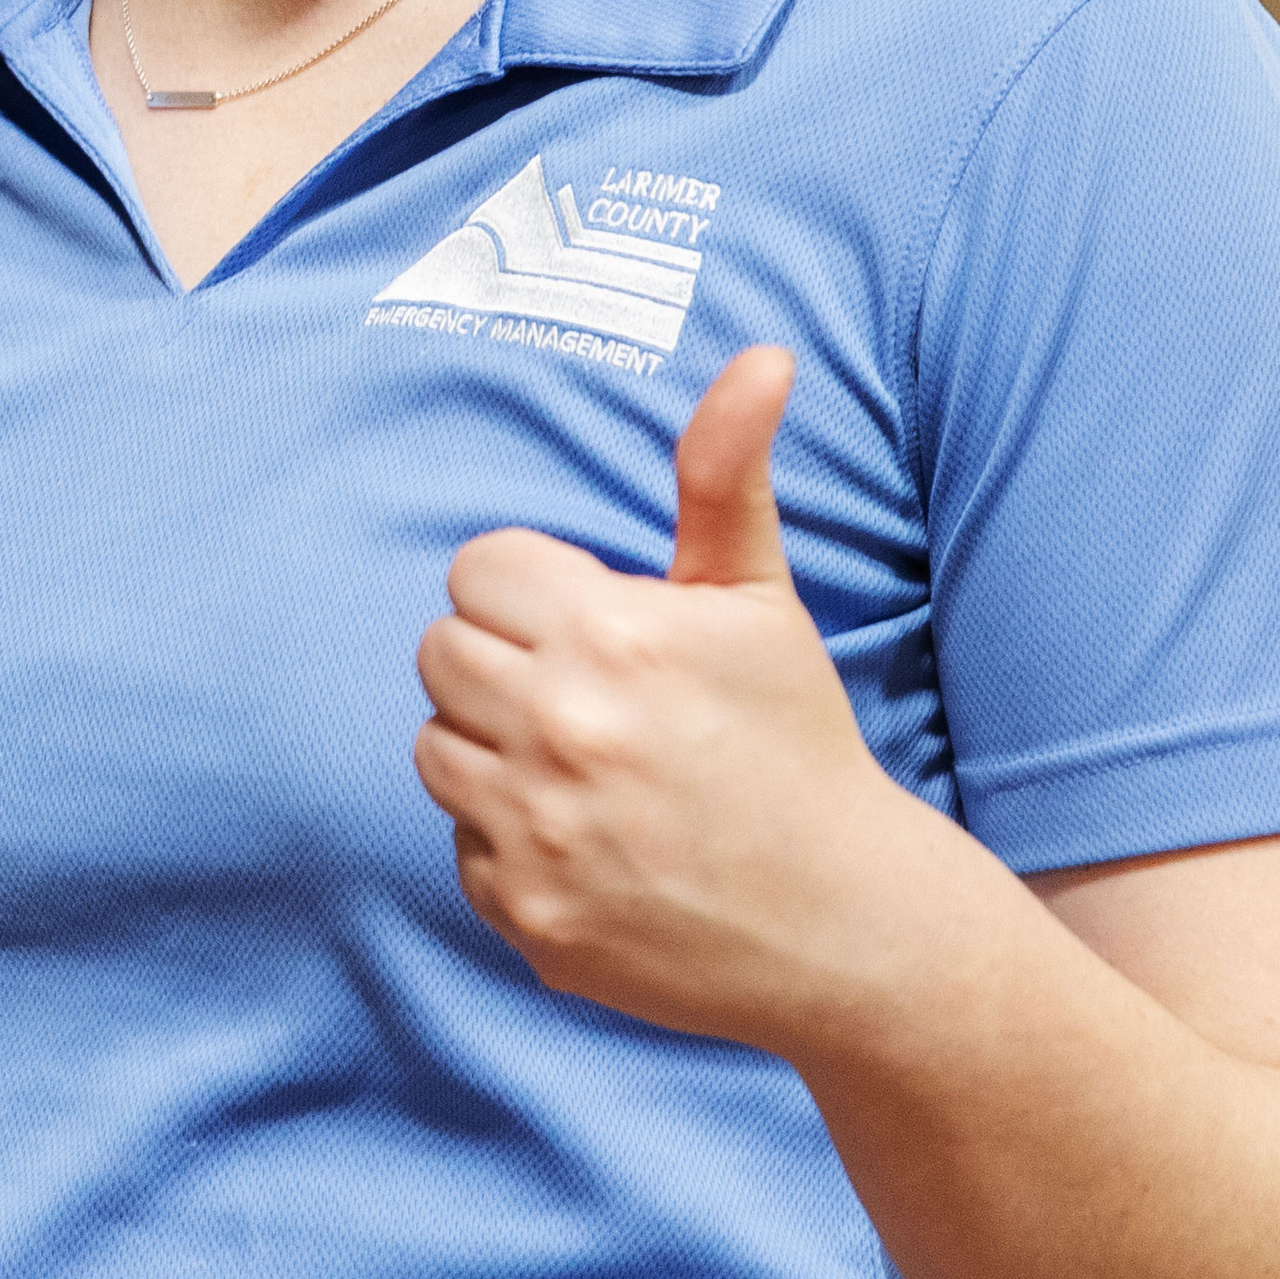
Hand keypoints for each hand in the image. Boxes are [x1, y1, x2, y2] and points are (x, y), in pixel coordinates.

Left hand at [408, 348, 994, 1053]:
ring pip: (435, 747)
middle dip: (505, 664)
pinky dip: (511, 843)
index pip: (477, 570)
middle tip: (588, 698)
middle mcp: (563, 729)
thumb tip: (764, 356)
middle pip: (441, 652)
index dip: (533, 593)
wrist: (844, 922)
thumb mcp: (760, 601)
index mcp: (612, 635)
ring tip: (586, 766)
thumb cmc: (795, 741)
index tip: (592, 627)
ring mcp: (538, 830)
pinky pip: (461, 844)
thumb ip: (727, 475)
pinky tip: (593, 844)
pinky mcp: (526, 913)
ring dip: (493, 750)